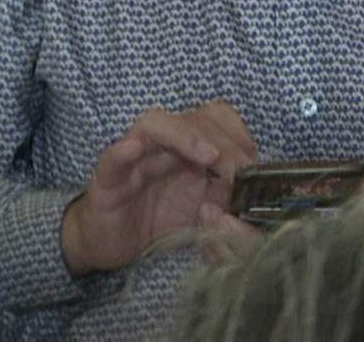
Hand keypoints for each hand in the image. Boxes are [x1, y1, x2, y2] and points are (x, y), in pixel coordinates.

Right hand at [59, 101, 257, 275]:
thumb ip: (226, 207)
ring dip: (185, 135)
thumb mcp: (203, 216)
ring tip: (208, 155)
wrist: (111, 243)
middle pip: (193, 118)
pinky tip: (133, 149)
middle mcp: (164, 145)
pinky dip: (123, 150)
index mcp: (190, 149)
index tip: (255, 164)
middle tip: (241, 169)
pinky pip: (112, 158)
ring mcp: (134, 157)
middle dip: (223, 141)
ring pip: (155, 125)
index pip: (216, 120)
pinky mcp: (108, 177)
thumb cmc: (157, 222)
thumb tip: (249, 199)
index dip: (238, 134)